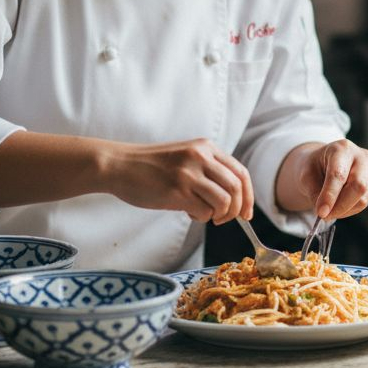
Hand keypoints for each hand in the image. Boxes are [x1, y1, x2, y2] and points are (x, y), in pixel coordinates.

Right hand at [105, 138, 253, 224]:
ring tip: (202, 213)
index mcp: (206, 147)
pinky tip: (188, 212)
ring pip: (224, 202)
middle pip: (237, 188)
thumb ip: (207, 170)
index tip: (246, 214)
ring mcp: (189, 173)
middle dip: (236, 210)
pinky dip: (201, 218)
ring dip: (218, 215)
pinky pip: (204, 212)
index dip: (249, 197)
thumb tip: (234, 200)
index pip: (241, 173)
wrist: (119, 165)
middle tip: (224, 219)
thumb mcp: (185, 157)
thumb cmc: (150, 166)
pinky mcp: (176, 190)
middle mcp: (200, 157)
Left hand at [291, 139, 367, 219]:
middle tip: (325, 216)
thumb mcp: (306, 175)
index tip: (321, 212)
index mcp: (342, 148)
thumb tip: (324, 212)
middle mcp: (361, 156)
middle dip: (340, 206)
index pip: (338, 174)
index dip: (330, 195)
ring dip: (344, 210)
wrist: (325, 162)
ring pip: (363, 198)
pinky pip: (364, 203)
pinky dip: (350, 210)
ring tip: (329, 210)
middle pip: (358, 186)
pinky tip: (339, 205)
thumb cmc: (315, 166)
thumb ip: (314, 192)